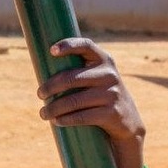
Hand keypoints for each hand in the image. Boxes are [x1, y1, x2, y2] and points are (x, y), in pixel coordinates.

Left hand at [37, 38, 144, 167]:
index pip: (86, 46)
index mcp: (104, 60)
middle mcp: (109, 74)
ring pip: (74, 101)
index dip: (68, 45)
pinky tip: (56, 121)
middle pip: (71, 78)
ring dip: (53, 108)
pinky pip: (82, 116)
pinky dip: (65, 120)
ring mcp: (112, 94)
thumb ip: (77, 72)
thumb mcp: (95, 79)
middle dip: (50, 87)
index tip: (51, 51)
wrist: (128, 122)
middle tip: (39, 95)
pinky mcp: (112, 113)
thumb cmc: (100, 97)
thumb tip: (42, 68)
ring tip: (43, 114)